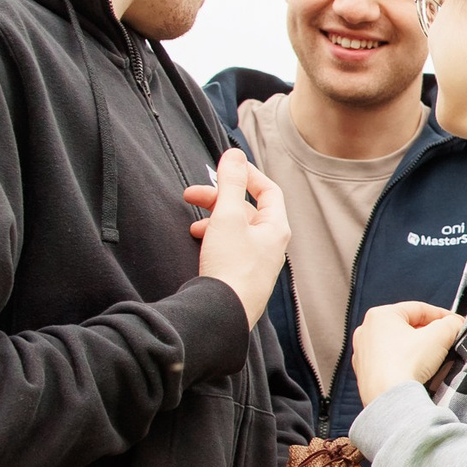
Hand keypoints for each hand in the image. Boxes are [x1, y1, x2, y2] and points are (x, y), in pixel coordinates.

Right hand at [185, 148, 290, 328]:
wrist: (222, 313)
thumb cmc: (230, 265)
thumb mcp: (227, 217)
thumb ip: (230, 183)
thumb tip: (234, 153)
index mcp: (276, 228)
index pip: (268, 190)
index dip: (247, 174)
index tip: (223, 166)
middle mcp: (272, 245)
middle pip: (247, 209)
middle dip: (218, 198)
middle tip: (190, 194)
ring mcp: (257, 263)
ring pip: (235, 229)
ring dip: (213, 219)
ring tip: (193, 224)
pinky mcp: (242, 277)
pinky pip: (229, 248)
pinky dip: (213, 239)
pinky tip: (198, 242)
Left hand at [350, 301, 466, 406]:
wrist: (391, 399)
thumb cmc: (408, 363)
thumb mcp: (439, 336)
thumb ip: (451, 324)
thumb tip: (455, 323)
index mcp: (380, 315)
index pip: (419, 309)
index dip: (443, 315)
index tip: (456, 324)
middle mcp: (366, 331)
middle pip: (407, 327)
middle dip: (429, 334)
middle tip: (447, 342)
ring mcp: (362, 354)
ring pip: (398, 345)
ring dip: (417, 349)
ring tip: (434, 359)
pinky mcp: (364, 374)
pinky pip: (389, 363)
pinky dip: (404, 364)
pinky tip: (416, 373)